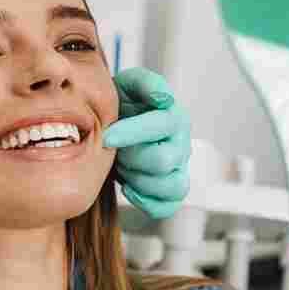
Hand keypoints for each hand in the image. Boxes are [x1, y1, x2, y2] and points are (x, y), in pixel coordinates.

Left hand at [103, 67, 190, 218]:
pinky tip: (128, 188)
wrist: (116, 124)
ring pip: (172, 187)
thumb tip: (162, 97)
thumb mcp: (128, 84)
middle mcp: (181, 144)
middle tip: (115, 150)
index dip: (132, 133)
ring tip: (123, 167)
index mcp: (174, 117)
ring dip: (140, 180)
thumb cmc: (122, 104)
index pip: (161, 126)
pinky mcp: (170, 189)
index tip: (107, 136)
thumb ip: (144, 82)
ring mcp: (178, 169)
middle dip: (131, 158)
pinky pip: (167, 206)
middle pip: (163, 161)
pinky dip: (146, 202)